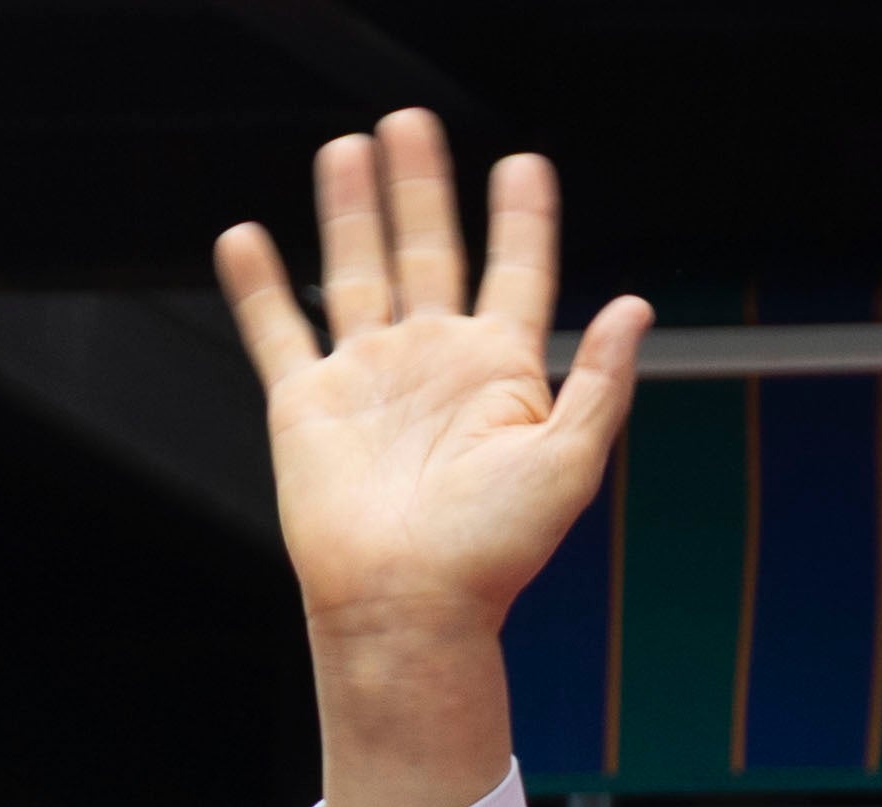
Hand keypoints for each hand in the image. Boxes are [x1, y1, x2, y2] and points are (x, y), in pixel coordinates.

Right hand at [218, 113, 648, 806]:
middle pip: (427, 252)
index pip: (516, 274)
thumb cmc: (491, 554)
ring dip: (351, 212)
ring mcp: (369, 380)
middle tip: (412, 124)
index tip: (524, 166)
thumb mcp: (568, 463)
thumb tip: (636, 309)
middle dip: (421, 189)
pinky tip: (245, 239)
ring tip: (348, 151)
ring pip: (356, 272)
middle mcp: (433, 366)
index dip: (522, 220)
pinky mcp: (308, 405)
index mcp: (500, 374)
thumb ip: (602, 383)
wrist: (408, 607)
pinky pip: (277, 332)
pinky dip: (258, 287)